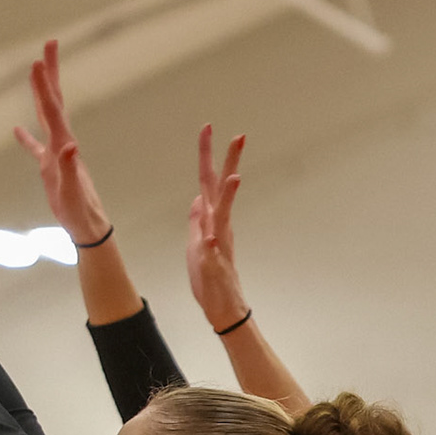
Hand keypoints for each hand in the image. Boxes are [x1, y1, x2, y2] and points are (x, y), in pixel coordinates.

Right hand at [13, 40, 110, 243]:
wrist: (88, 226)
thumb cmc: (80, 211)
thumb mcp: (71, 192)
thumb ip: (69, 168)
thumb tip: (70, 145)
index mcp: (63, 145)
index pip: (51, 109)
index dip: (43, 86)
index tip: (37, 61)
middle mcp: (62, 143)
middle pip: (54, 101)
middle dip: (50, 73)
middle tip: (50, 44)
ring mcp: (56, 154)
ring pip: (46, 116)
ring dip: (40, 93)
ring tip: (36, 72)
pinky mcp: (50, 168)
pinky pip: (35, 147)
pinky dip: (27, 137)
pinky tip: (17, 129)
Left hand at [187, 124, 248, 332]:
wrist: (222, 307)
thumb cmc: (209, 278)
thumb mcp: (197, 244)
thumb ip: (198, 220)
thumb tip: (197, 198)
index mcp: (211, 219)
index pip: (207, 181)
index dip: (206, 155)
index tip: (208, 127)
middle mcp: (218, 227)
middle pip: (221, 189)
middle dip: (228, 163)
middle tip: (239, 136)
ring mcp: (219, 245)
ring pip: (223, 216)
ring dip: (227, 198)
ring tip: (234, 178)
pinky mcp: (216, 266)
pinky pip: (214, 254)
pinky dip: (212, 244)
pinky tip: (211, 237)